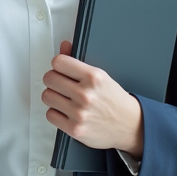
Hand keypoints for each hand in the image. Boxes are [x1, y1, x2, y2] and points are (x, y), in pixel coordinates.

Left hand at [41, 40, 143, 155]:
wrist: (130, 125)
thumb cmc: (114, 100)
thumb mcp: (101, 76)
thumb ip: (79, 61)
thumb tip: (64, 46)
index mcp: (94, 77)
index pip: (58, 62)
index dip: (58, 65)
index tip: (61, 69)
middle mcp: (86, 94)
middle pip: (49, 78)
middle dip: (54, 80)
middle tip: (61, 84)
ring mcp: (80, 113)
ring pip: (47, 96)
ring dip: (53, 96)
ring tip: (64, 98)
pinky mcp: (75, 129)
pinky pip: (50, 115)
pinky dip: (56, 113)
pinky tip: (66, 111)